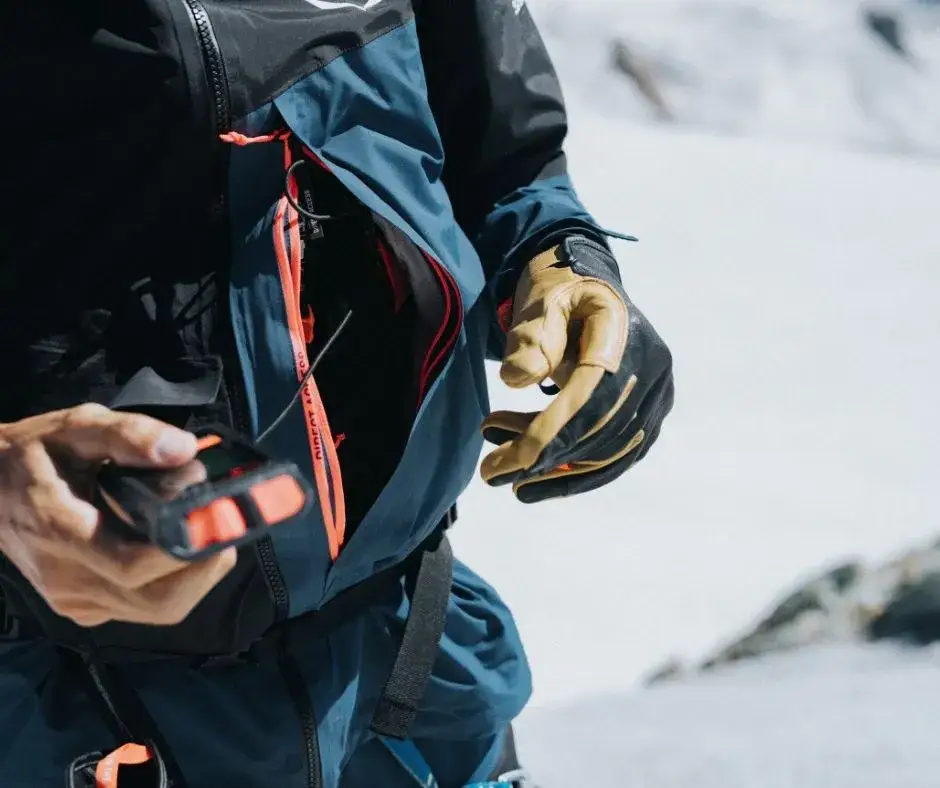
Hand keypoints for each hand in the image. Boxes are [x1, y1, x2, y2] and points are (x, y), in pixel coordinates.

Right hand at [0, 404, 235, 626]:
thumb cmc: (36, 455)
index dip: (186, 548)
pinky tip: (184, 547)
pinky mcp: (86, 609)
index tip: (221, 519)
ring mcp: (76, 601)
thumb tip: (184, 449)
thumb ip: (128, 435)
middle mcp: (67, 579)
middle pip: (157, 600)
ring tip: (214, 534)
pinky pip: (145, 607)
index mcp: (58, 533)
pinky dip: (177, 582)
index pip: (133, 563)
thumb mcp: (76, 427)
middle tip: (230, 526)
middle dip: (206, 568)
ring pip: (158, 610)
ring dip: (199, 577)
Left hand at [480, 236, 673, 501]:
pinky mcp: (646, 414)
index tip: (510, 460)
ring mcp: (654, 395)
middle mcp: (652, 370)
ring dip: (555, 473)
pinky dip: (573, 473)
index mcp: (625, 336)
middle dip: (545, 460)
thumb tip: (516, 379)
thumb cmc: (559, 290)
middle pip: (601, 431)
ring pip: (608, 453)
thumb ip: (531, 337)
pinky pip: (614, 455)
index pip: (592, 395)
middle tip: (491, 472)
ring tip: (504, 476)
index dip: (554, 433)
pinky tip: (533, 478)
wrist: (586, 285)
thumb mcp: (539, 300)